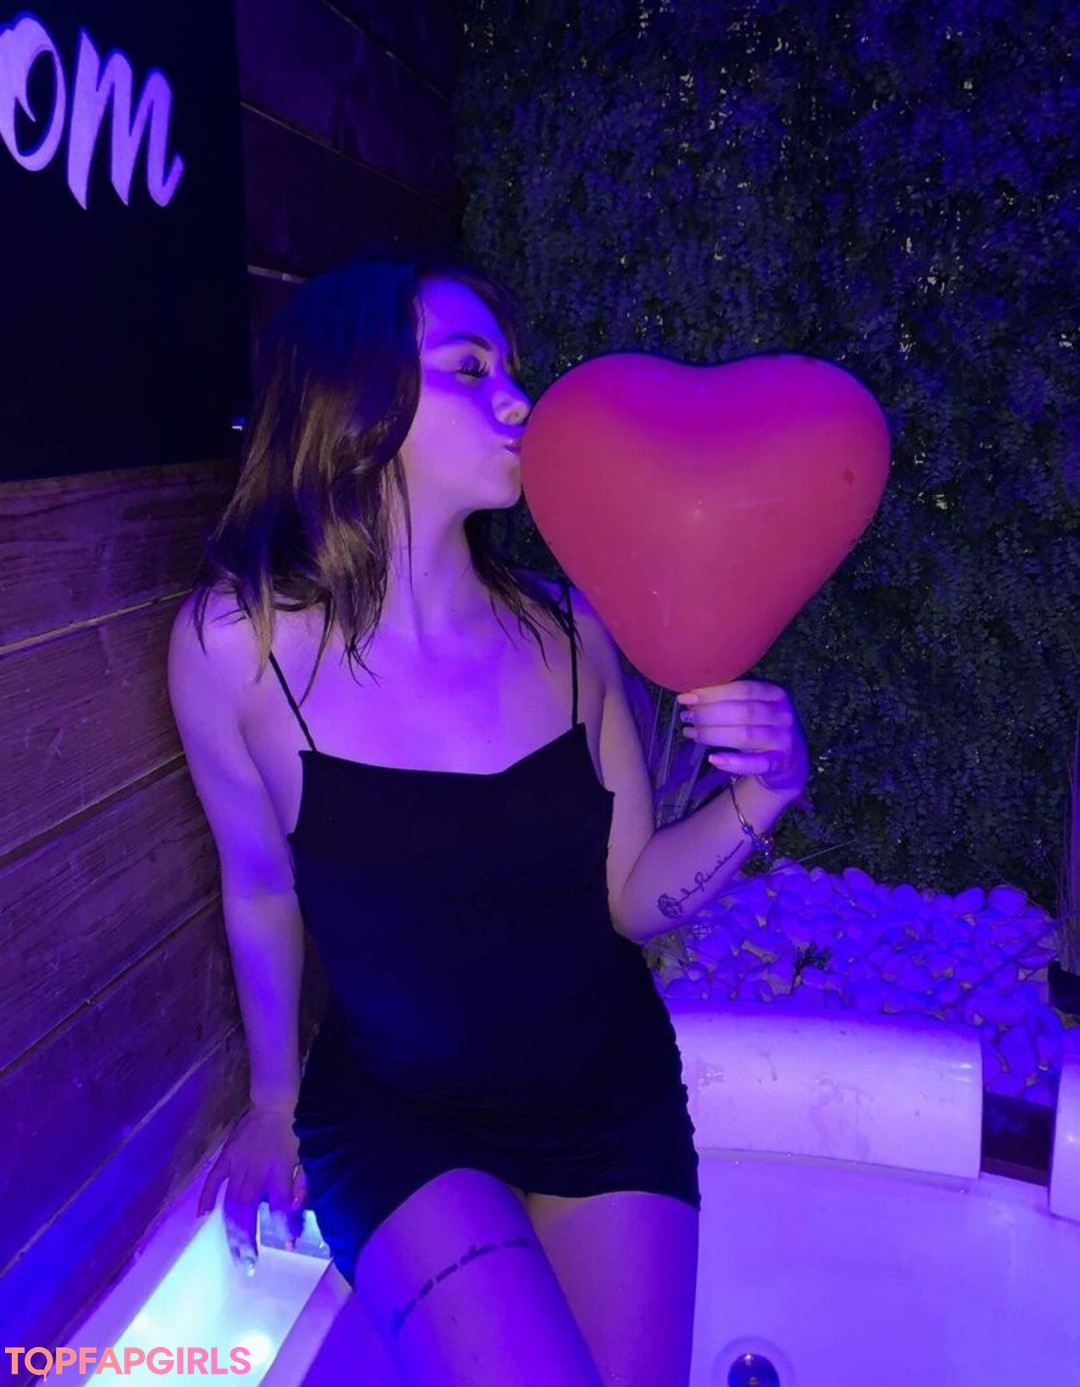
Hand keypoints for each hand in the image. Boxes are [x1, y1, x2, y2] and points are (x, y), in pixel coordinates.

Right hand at [197, 1102, 306, 1274]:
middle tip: (247, 1265)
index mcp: (279, 1171)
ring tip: (232, 1253)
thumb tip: (296, 1210)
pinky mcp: (226, 1157)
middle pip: (247, 1212)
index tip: (289, 1246)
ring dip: (230, 1230)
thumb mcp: (308, 1155)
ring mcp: (238, 1166)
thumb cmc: (297, 1129)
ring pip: (230, 1204)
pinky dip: (205, 1199)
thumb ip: (303, 1183)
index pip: (280, 1207)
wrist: (278, 1101)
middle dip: (247, 1241)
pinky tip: (201, 1219)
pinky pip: (212, 1181)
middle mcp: (256, 1173)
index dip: (284, 1228)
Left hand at [676, 679, 808, 794]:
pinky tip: (713, 759)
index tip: (687, 697)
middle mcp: (782, 714)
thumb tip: (689, 697)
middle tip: (686, 716)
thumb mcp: (753, 708)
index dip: (713, 692)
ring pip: (745, 735)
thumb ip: (728, 700)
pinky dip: (734, 762)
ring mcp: (783, 739)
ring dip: (713, 734)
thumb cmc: (761, 727)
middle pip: (743, 712)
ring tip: (691, 733)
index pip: (743, 689)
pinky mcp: (780, 763)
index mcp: (775, 693)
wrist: (789, 760)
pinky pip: (756, 763)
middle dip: (709, 713)